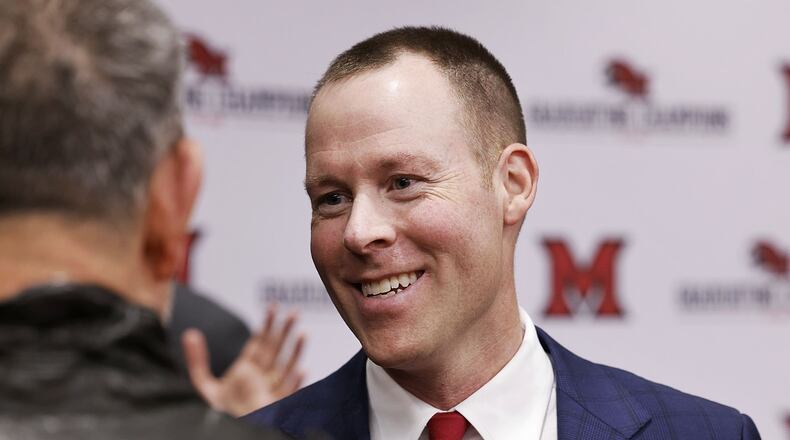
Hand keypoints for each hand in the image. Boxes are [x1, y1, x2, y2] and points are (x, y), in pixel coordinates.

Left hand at [182, 304, 305, 416]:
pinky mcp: (277, 407)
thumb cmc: (220, 411)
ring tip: (303, 333)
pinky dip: (296, 382)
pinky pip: (289, 392)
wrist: (226, 432)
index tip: (274, 306)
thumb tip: (190, 334)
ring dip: (295, 351)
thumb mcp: (204, 385)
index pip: (260, 343)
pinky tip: (302, 370)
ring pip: (286, 367)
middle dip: (285, 331)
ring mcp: (272, 391)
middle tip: (294, 312)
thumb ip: (197, 360)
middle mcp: (263, 378)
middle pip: (276, 350)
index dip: (267, 324)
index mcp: (249, 370)